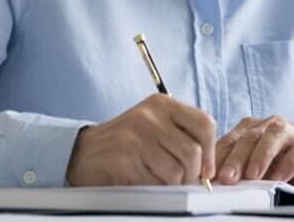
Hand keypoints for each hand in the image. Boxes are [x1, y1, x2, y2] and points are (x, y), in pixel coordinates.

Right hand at [66, 93, 215, 185]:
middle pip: (192, 153)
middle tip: (182, 182)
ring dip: (170, 185)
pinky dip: (151, 189)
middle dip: (191, 175)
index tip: (206, 170)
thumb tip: (209, 166)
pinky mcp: (124, 159)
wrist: (83, 152)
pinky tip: (140, 179)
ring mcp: (135, 136)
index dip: (210, 152)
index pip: (204, 123)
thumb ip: (181, 135)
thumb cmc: (126, 143)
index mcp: (162, 104)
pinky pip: (154, 184)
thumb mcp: (155, 126)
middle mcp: (150, 116)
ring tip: (156, 178)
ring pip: (175, 172)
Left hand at [214, 116, 293, 194]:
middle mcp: (267, 126)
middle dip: (236, 157)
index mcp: (249, 129)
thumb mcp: (252, 170)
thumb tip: (212, 183)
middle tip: (227, 177)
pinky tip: (279, 177)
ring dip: (261, 155)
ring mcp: (289, 132)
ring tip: (252, 175)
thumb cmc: (276, 168)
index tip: (207, 176)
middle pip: (248, 137)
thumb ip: (235, 171)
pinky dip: (287, 164)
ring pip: (273, 136)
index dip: (217, 157)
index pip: (229, 140)